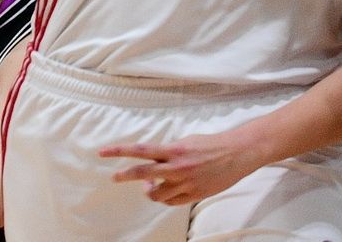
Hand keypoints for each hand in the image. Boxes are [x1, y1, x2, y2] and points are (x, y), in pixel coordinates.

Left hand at [100, 128, 261, 205]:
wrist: (238, 154)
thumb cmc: (212, 144)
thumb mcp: (187, 141)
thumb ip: (169, 151)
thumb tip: (154, 159)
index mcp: (174, 150)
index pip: (141, 150)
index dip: (120, 151)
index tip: (103, 152)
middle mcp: (177, 167)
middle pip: (143, 173)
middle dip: (125, 175)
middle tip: (115, 177)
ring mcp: (185, 183)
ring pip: (156, 193)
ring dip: (149, 189)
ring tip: (149, 184)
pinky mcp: (194, 195)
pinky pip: (171, 201)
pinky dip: (165, 197)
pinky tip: (165, 191)